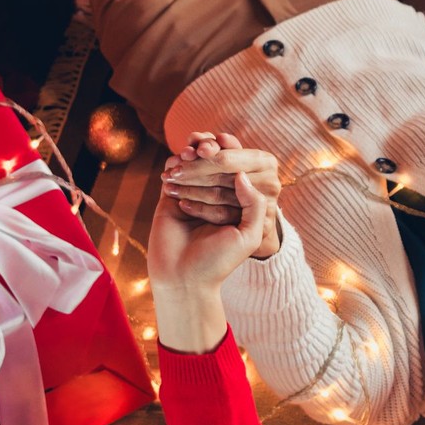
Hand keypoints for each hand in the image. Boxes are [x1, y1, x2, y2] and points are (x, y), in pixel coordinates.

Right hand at [147, 153, 281, 353]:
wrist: (183, 279)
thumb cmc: (218, 262)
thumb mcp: (249, 235)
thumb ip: (254, 204)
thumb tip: (241, 173)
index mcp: (237, 204)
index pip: (239, 171)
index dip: (235, 154)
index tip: (230, 145)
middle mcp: (215, 197)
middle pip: (215, 163)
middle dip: (213, 149)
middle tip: (209, 147)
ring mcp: (192, 195)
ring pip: (194, 164)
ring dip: (193, 151)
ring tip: (194, 150)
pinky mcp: (170, 198)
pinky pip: (173, 172)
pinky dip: (175, 161)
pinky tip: (179, 158)